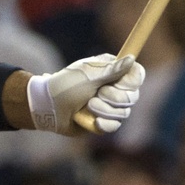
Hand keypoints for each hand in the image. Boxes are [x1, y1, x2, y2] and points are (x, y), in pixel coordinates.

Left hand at [31, 55, 145, 134]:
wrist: (48, 107)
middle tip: (98, 93)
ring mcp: (109, 106)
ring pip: (124, 112)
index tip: (121, 82)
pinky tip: (94, 121)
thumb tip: (131, 59)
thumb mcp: (88, 75)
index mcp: (111, 72)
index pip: (136, 75)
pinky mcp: (103, 122)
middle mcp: (114, 88)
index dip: (132, 81)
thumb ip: (111, 70)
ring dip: (105, 109)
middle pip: (133, 95)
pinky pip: (115, 125)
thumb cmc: (65, 86)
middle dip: (115, 97)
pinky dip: (104, 123)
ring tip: (88, 105)